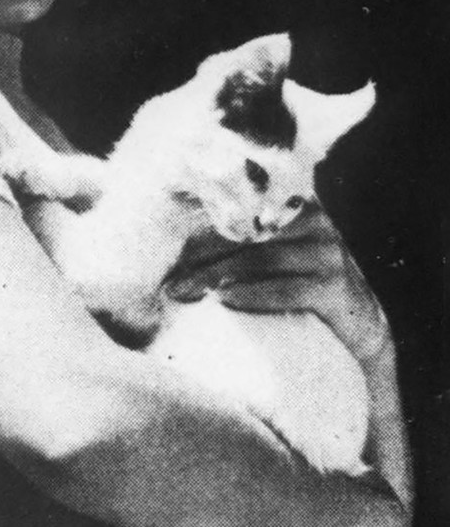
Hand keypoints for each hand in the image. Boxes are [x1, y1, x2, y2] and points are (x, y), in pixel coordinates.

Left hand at [167, 204, 389, 364]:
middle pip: (244, 231)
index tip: (166, 239)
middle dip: (201, 256)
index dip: (202, 219)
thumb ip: (241, 236)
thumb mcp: (276, 251)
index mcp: (293, 200)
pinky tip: (224, 300)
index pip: (241, 201)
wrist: (360, 326)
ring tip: (185, 292)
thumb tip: (177, 239)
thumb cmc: (303, 284)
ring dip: (216, 277)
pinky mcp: (337, 284)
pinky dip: (252, 295)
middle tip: (169, 280)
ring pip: (259, 258)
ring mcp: (327, 249)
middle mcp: (313, 217)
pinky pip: (287, 288)